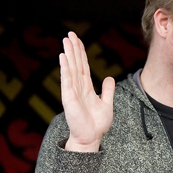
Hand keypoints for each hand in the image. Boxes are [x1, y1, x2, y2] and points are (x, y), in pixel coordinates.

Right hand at [60, 32, 114, 151]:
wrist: (91, 138)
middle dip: (74, 49)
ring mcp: (72, 91)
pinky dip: (65, 68)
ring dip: (68, 54)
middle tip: (70, 34)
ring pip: (71, 68)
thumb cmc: (97, 124)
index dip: (81, 53)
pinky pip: (67, 80)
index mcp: (87, 88)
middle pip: (76, 64)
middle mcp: (78, 87)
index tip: (78, 40)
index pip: (84, 66)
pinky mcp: (68, 97)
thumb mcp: (107, 104)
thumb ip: (108, 90)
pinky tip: (63, 57)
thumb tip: (109, 77)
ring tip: (66, 40)